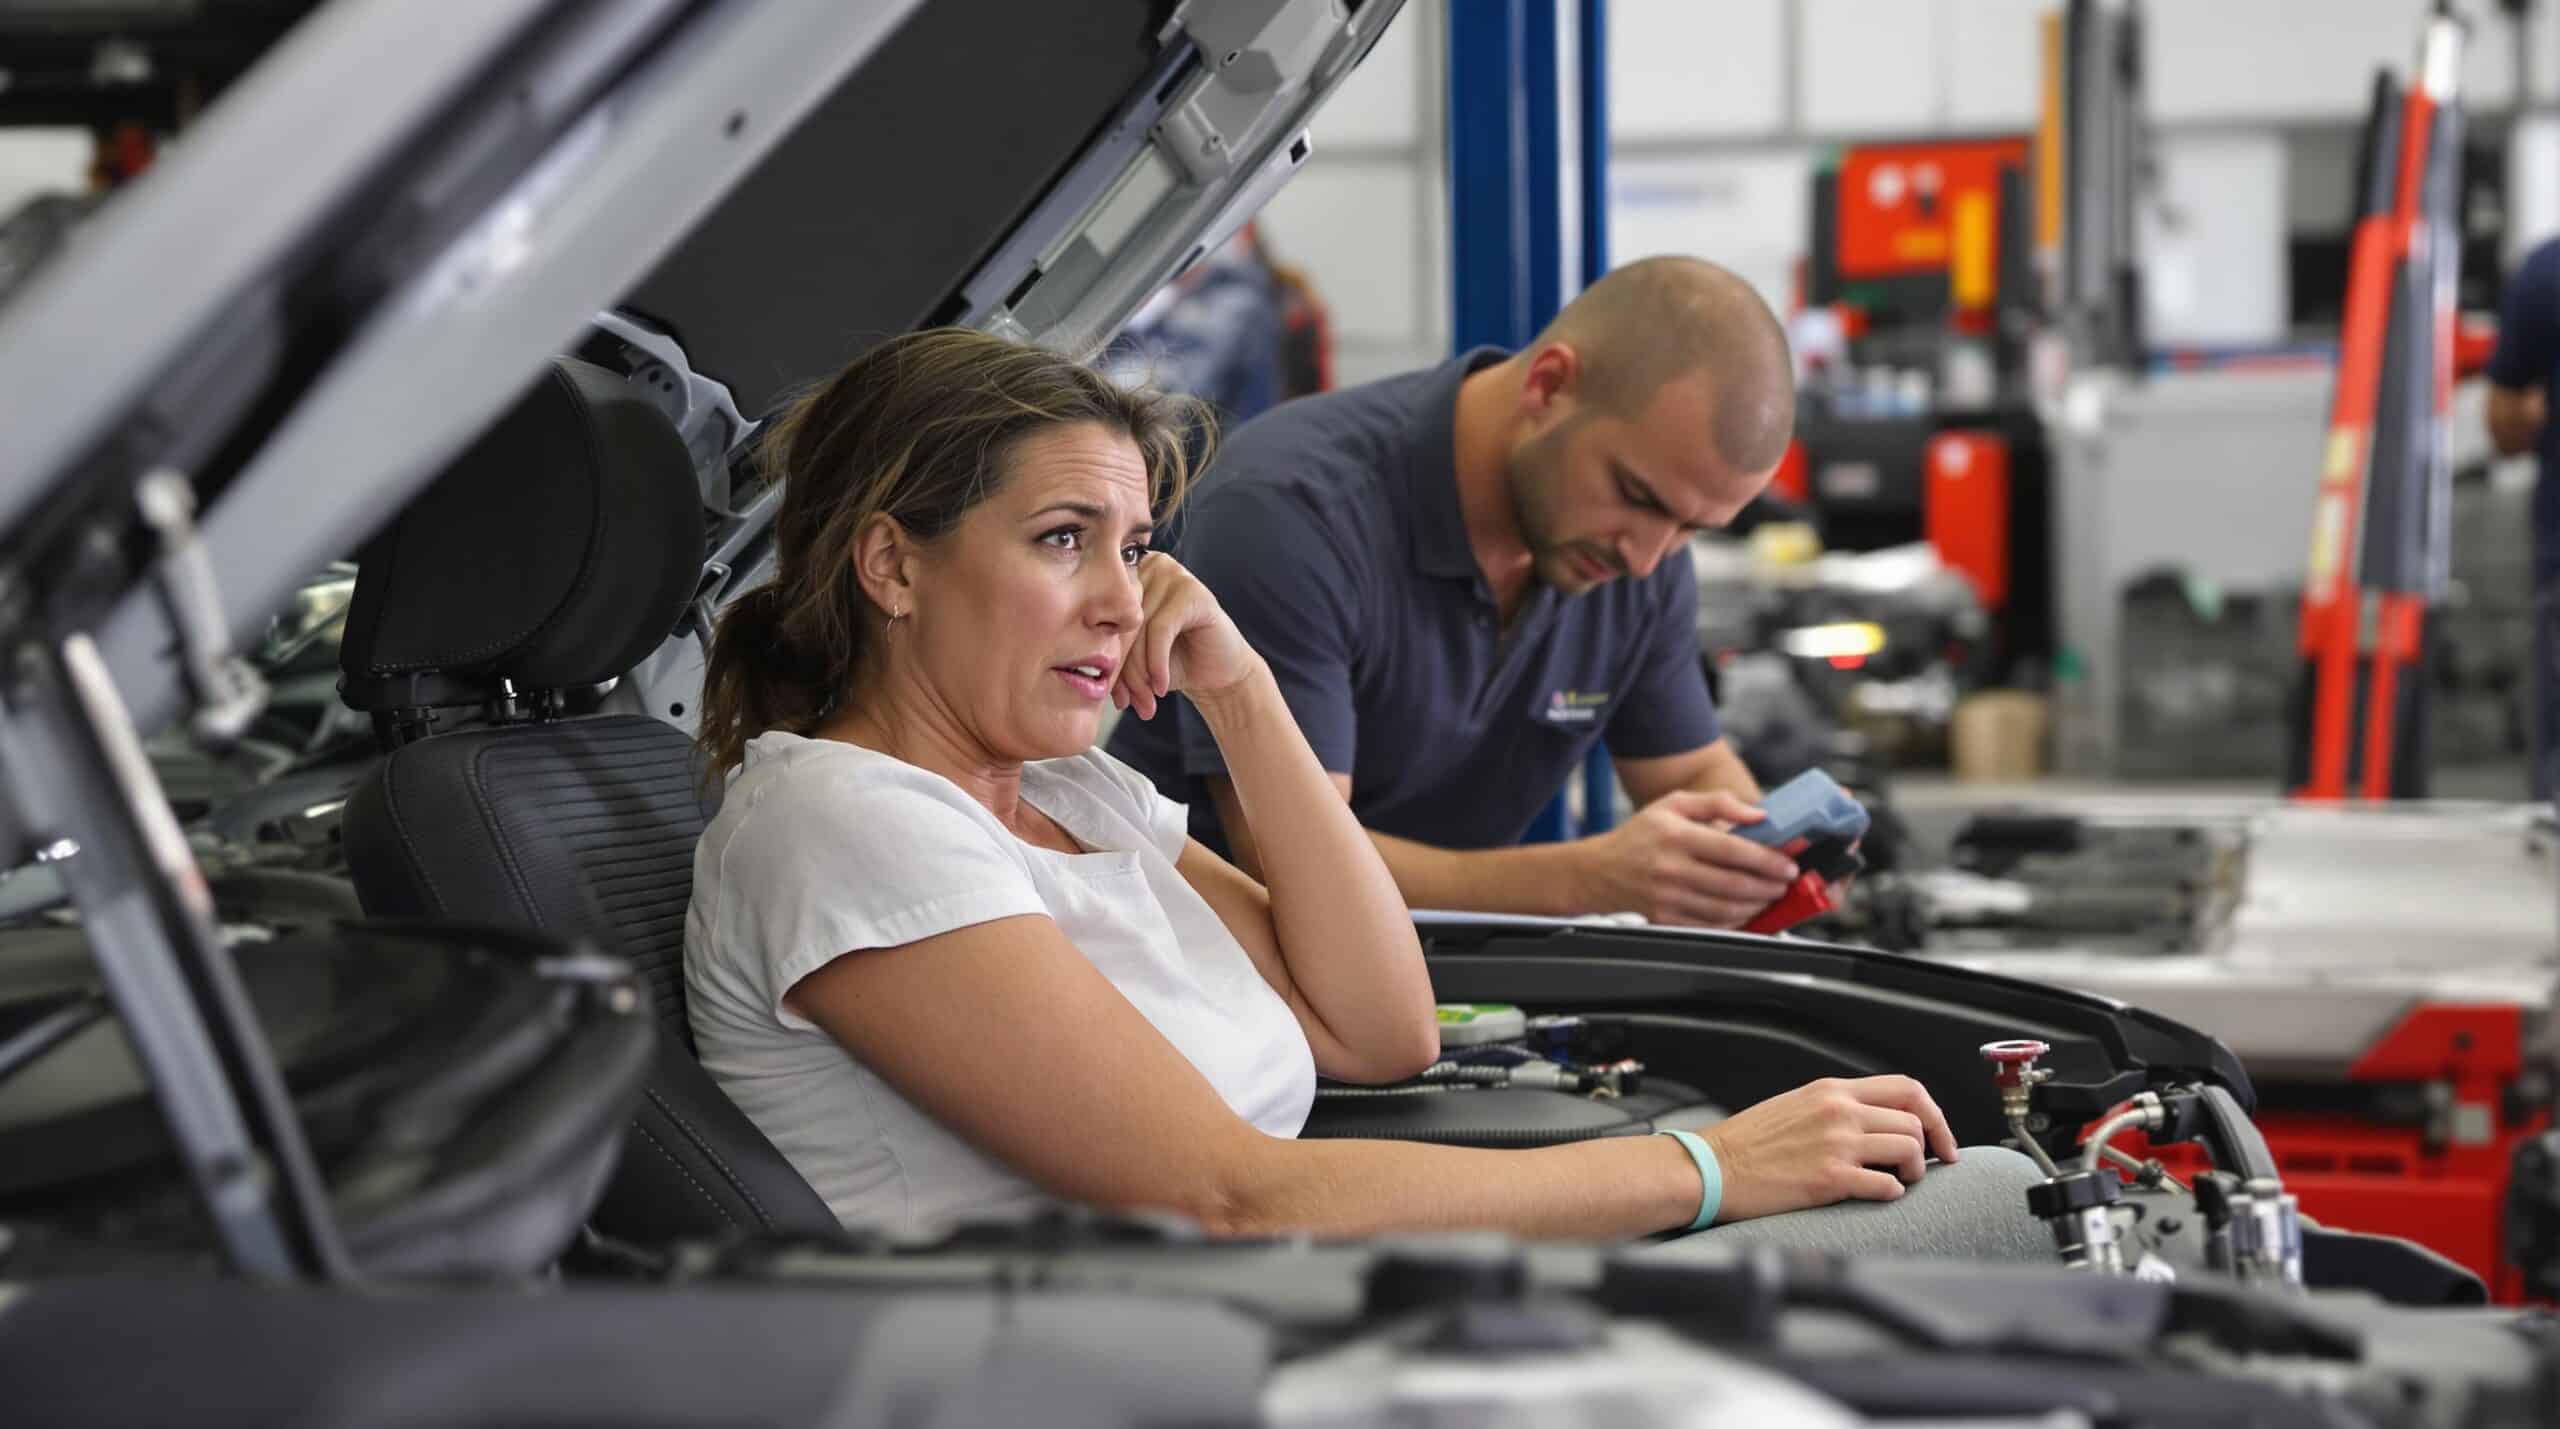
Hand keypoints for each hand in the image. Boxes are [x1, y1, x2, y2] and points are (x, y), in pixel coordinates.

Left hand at [1114, 552, 1262, 719]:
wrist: (1217, 675)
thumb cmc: (1171, 663)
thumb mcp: (1131, 657)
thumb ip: (1105, 648)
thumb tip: (1072, 659)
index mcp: (1129, 574)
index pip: (1104, 617)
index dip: (1106, 659)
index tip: (1113, 697)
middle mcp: (1149, 566)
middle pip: (1119, 621)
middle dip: (1123, 669)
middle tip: (1129, 703)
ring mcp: (1173, 574)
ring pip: (1138, 628)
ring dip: (1140, 672)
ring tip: (1146, 701)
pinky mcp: (1193, 592)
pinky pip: (1160, 630)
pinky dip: (1157, 664)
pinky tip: (1161, 688)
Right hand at [1574, 790, 1798, 927]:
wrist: (1596, 872)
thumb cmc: (1639, 836)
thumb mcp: (1673, 804)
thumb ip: (1717, 803)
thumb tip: (1757, 815)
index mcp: (1676, 836)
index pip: (1732, 850)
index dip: (1767, 860)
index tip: (1788, 864)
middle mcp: (1671, 869)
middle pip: (1734, 884)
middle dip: (1769, 886)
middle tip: (1784, 882)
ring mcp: (1667, 898)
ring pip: (1726, 909)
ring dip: (1756, 906)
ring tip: (1769, 896)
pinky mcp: (1664, 920)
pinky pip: (1710, 926)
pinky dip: (1734, 921)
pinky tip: (1745, 911)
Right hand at [1701, 1075, 1960, 1222]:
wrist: (1713, 1168)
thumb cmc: (1749, 1143)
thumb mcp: (1797, 1105)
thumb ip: (1838, 1107)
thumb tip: (1878, 1123)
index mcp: (1832, 1091)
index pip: (1907, 1089)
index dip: (1935, 1116)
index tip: (1940, 1140)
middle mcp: (1839, 1112)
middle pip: (1915, 1122)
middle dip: (1927, 1149)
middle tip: (1918, 1168)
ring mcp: (1836, 1144)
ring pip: (1908, 1150)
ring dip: (1913, 1171)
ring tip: (1897, 1181)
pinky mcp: (1829, 1179)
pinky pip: (1886, 1186)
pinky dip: (1892, 1193)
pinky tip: (1878, 1194)